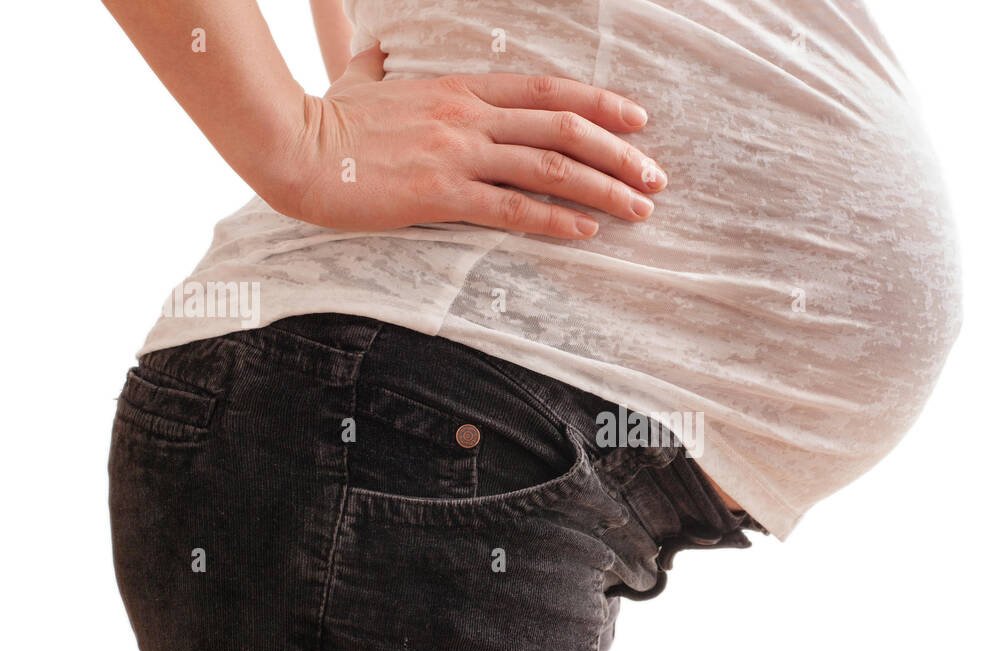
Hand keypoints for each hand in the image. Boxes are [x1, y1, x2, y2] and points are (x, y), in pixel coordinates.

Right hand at [265, 45, 667, 237]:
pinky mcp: (441, 195)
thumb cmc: (325, 116)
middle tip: (655, 177)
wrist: (290, 146)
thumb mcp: (360, 78)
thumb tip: (378, 51)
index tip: (637, 120)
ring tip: (640, 210)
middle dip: (620, 153)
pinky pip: (512, 208)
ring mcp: (458, 155)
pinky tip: (588, 231)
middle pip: (564, 128)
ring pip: (550, 167)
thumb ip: (381, 65)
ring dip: (604, 189)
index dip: (599, 103)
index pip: (546, 91)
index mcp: (459, 88)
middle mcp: (469, 117)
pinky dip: (556, 219)